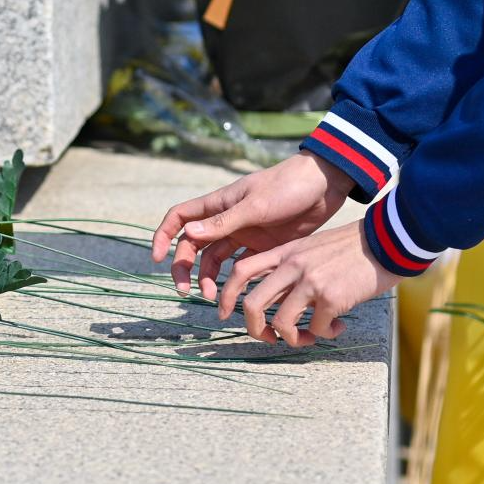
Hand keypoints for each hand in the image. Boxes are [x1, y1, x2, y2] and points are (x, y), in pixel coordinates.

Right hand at [150, 150, 354, 297]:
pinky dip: (235, 280)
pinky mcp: (262, 246)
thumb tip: (188, 234)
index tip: (158, 260)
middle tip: (186, 291)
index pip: (180, 217)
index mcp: (218, 204)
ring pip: (214, 259)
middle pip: (193, 245)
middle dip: (185, 268)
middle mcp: (226, 220)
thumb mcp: (255, 206)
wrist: (325, 186)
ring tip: (215, 297)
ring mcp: (243, 233)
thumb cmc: (288, 187)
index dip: (164, 236)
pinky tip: (238, 293)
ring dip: (209, 278)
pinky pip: (241, 266)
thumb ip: (223, 223)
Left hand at [218, 220, 402, 345]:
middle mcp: (291, 266)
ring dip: (293, 339)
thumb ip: (293, 269)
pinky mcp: (331, 297)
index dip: (226, 296)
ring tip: (309, 338)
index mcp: (284, 253)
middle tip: (269, 339)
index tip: (225, 314)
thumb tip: (282, 304)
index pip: (240, 271)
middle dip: (254, 330)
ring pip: (281, 323)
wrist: (386, 241)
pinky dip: (324, 334)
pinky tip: (338, 327)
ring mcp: (309, 281)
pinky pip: (316, 329)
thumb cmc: (351, 248)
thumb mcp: (312, 249)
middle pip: (252, 304)